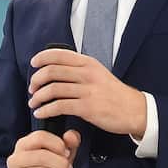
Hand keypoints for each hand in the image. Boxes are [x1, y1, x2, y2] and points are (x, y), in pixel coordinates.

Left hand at [28, 48, 147, 137]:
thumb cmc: (114, 93)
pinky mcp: (87, 108)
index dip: (42, 58)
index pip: (59, 54)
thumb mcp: (98, 73)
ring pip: (53, 89)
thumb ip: (80, 69)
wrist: (134, 110)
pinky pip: (59, 106)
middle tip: (32, 88)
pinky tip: (41, 113)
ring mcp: (88, 90)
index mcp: (88, 63)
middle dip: (36, 80)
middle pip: (52, 71)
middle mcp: (87, 74)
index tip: (33, 64)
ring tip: (33, 103)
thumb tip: (56, 69)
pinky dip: (46, 110)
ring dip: (38, 96)